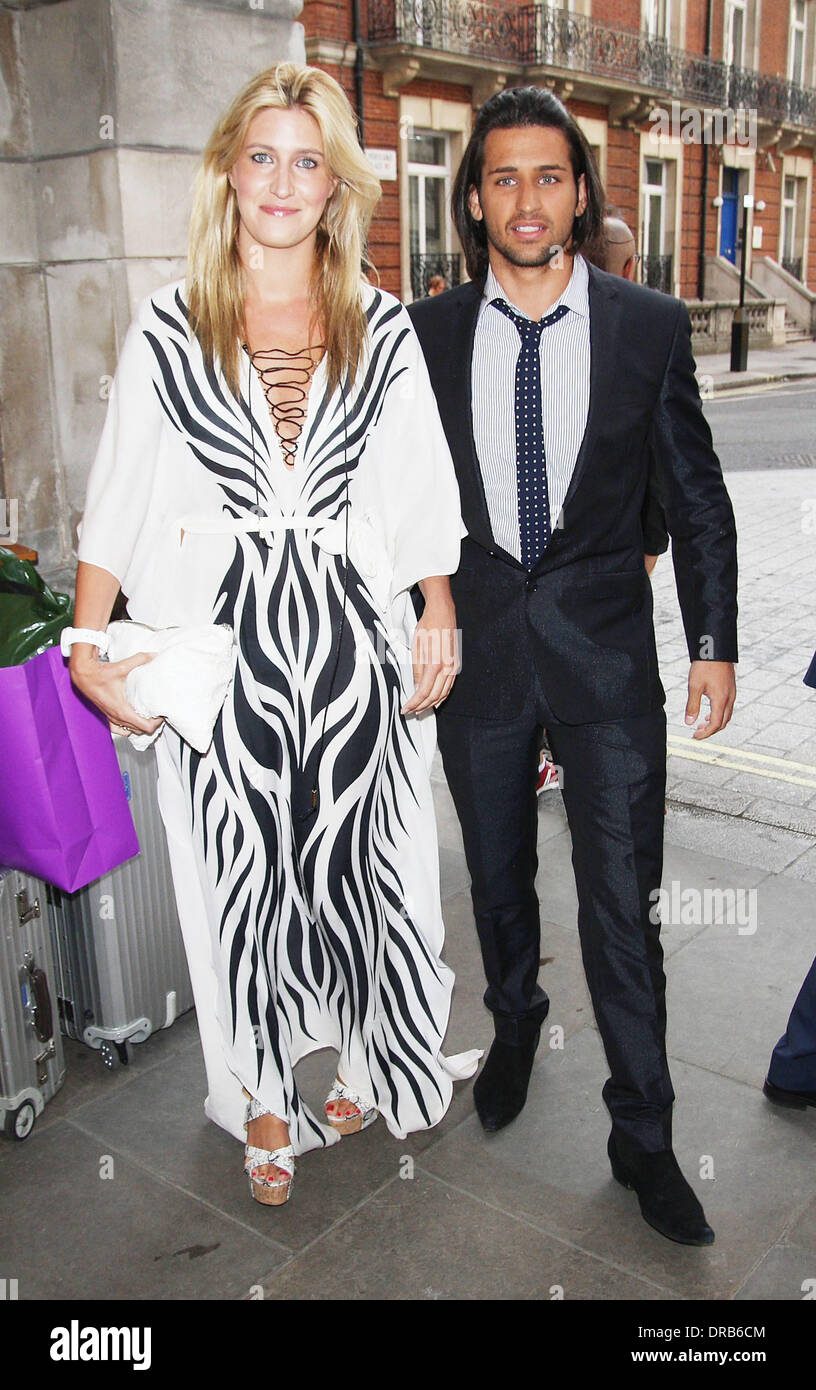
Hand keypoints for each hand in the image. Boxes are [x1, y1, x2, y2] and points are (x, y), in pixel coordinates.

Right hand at [69, 651, 162, 736]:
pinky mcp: (107, 715)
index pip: (146, 727)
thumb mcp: (121, 666)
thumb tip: (154, 655)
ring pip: (131, 731)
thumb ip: (139, 660)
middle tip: (157, 713)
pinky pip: (119, 729)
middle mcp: (117, 717)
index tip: (161, 713)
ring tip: (148, 716)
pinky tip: (133, 720)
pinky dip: (128, 728)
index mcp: (122, 710)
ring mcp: (111, 718)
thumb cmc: (99, 674)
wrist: (83, 675)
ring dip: (140, 726)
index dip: (157, 722)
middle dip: (152, 723)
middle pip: (141, 731)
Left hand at [402, 597, 459, 715]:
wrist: (443, 613)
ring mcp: (454, 667)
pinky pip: (449, 686)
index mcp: (435, 664)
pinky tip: (436, 699)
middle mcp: (447, 668)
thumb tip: (416, 687)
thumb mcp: (417, 648)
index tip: (406, 708)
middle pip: (434, 696)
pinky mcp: (456, 665)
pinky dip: (442, 696)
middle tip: (411, 711)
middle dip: (422, 706)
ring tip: (421, 709)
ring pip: (443, 693)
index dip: (414, 703)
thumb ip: (417, 670)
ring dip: (432, 703)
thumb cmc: (429, 626)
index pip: (423, 692)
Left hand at [685, 660, 735, 739]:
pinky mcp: (731, 689)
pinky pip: (727, 707)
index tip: (695, 736)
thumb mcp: (694, 686)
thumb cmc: (705, 666)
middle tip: (697, 732)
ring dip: (715, 722)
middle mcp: (729, 699)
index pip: (715, 724)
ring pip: (726, 715)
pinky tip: (709, 711)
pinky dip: (719, 714)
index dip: (705, 734)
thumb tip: (689, 722)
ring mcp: (732, 693)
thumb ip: (692, 706)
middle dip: (710, 730)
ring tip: (702, 724)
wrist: (715, 649)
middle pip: (723, 722)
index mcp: (721, 700)